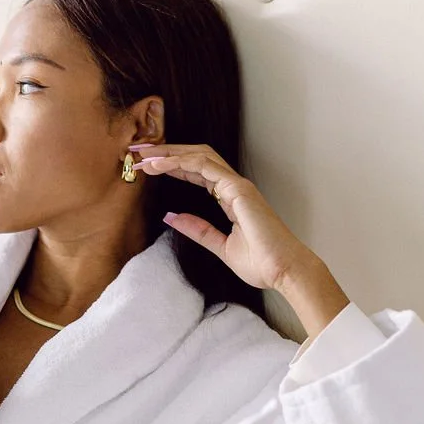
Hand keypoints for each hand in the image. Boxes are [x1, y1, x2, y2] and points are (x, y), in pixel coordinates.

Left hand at [129, 142, 318, 294]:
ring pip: (199, 156)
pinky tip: (160, 165)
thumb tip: (172, 217)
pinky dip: (180, 162)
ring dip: (169, 154)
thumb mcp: (220, 246)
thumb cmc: (262, 263)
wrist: (284, 272)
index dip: (172, 166)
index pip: (197, 172)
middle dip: (167, 152)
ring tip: (144, 157)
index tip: (147, 166)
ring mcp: (238, 185)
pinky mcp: (238, 189)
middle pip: (196, 157)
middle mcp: (234, 187)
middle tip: (140, 152)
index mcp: (231, 198)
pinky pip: (205, 166)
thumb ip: (198, 230)